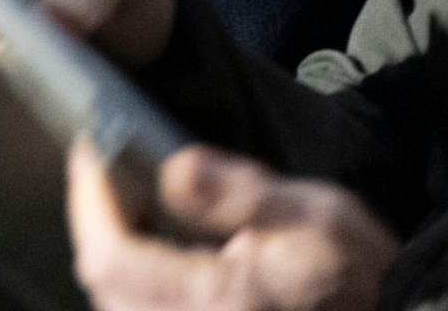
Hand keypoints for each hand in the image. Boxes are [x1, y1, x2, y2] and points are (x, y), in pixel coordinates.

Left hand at [66, 138, 395, 310]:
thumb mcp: (312, 213)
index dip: (87, 201)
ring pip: (116, 305)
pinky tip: (154, 247)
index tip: (89, 153)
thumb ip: (237, 191)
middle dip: (95, 221)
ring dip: (112, 251)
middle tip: (104, 169)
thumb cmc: (360, 276)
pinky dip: (134, 280)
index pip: (110, 257)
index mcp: (213, 301)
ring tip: (126, 200)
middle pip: (103, 283)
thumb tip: (172, 168)